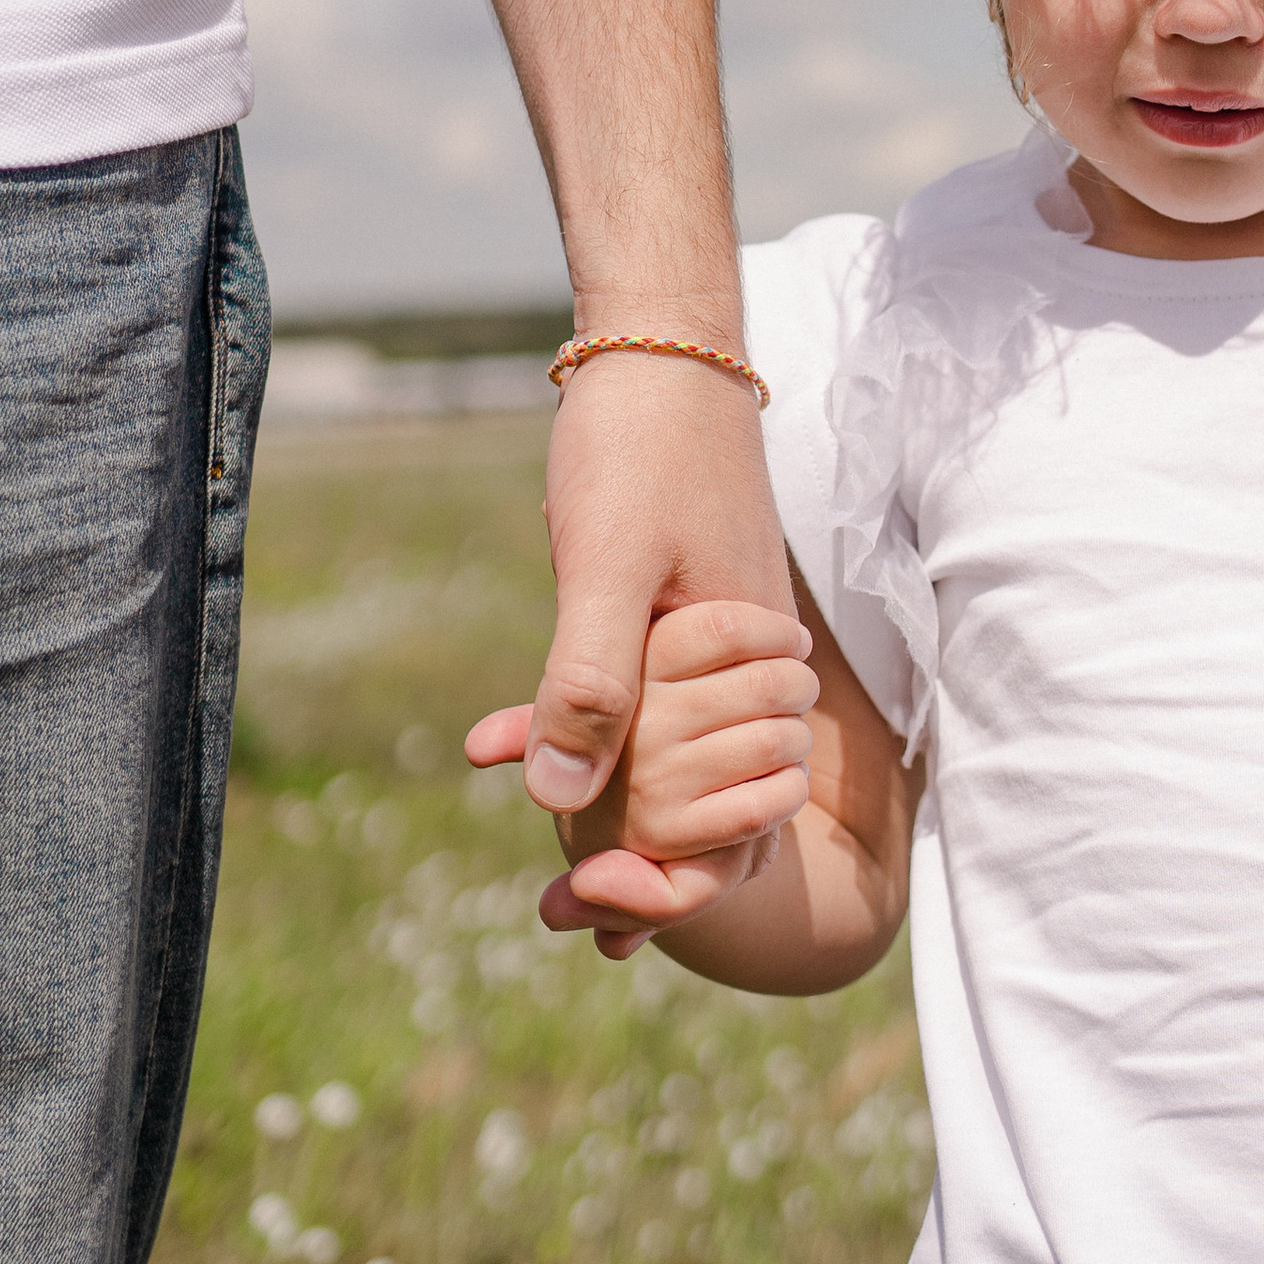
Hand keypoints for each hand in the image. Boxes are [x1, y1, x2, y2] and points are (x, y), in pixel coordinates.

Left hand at [465, 350, 793, 911]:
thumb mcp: (602, 565)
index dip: (672, 886)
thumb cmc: (638, 445)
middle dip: (645, 874)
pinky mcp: (682, 621)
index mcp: (753, 666)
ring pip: (677, 764)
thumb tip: (556, 800)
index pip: (738, 820)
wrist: (658, 345)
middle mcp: (751, 667)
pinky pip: (643, 706)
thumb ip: (586, 680)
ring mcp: (719, 644)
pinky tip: (511, 751)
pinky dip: (591, 742)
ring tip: (561, 886)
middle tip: (568, 918)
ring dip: (615, 818)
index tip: (598, 916)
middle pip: (715, 807)